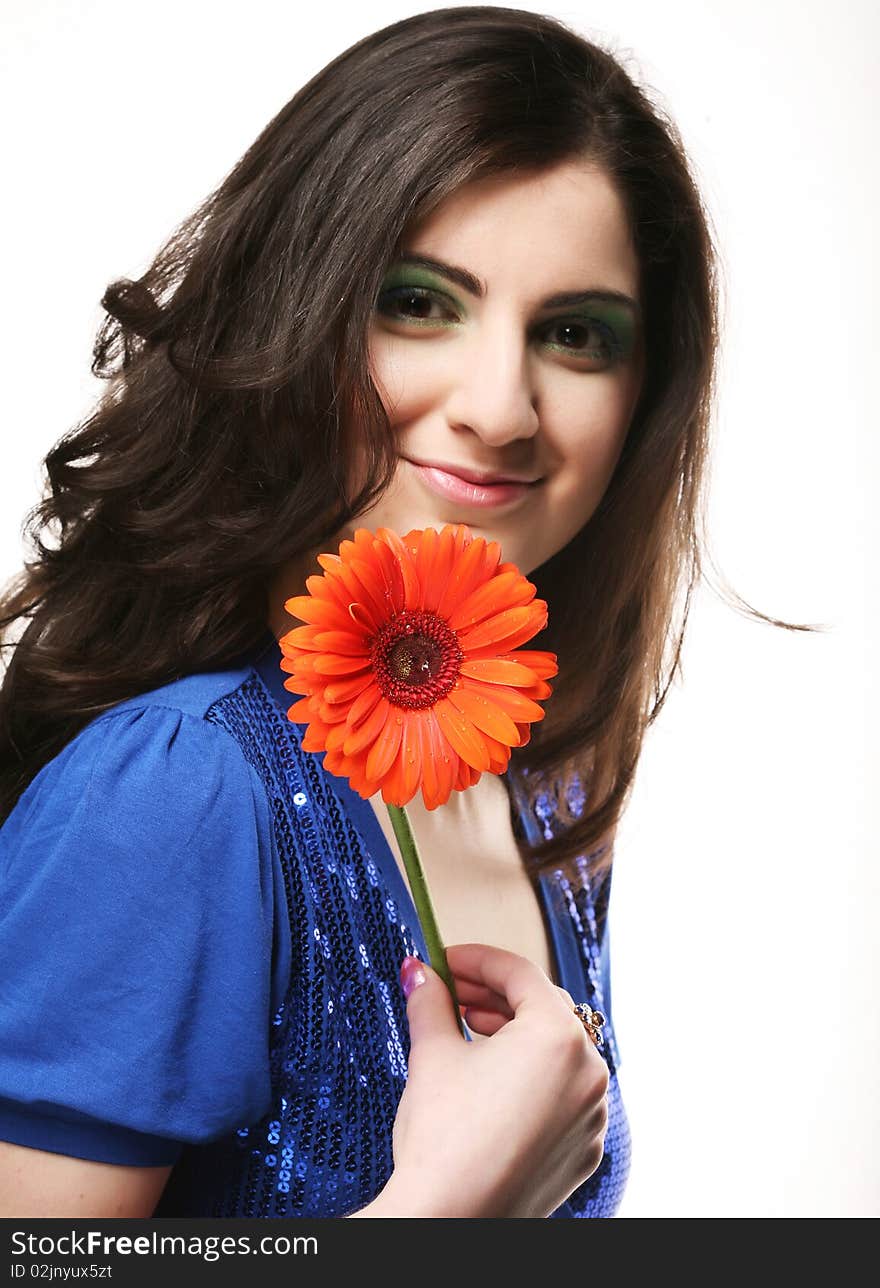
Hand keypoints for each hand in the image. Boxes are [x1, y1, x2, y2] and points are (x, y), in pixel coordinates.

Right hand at [367, 943, 609, 1217]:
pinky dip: (531, 1080)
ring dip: (514, 1037)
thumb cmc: (445, 1139)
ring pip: (556, 1054)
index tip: (445, 960)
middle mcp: (589, 1072)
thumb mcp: (432, 1054)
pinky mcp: (583, 1150)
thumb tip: (420, 972)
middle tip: (451, 993)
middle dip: (494, 997)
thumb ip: (430, 1001)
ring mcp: (591, 1115)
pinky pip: (562, 1096)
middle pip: (543, 1009)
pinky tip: (491, 1085)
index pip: (519, 972)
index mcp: (558, 1036)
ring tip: (467, 1035)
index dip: (476, 959)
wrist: (448, 1222)